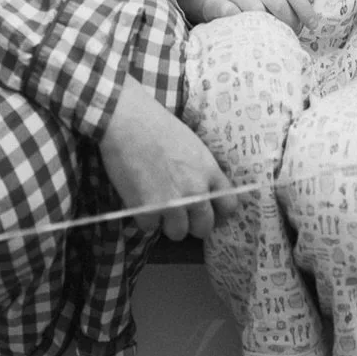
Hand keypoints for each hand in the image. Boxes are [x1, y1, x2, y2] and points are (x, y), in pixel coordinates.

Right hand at [99, 77, 242, 241]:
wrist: (128, 122)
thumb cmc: (157, 125)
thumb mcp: (192, 145)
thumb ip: (201, 170)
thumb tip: (202, 190)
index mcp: (209, 172)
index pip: (229, 206)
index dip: (218, 212)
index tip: (209, 212)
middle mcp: (196, 191)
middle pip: (204, 228)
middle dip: (192, 224)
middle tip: (179, 214)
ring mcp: (173, 203)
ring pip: (177, 233)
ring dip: (167, 223)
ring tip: (156, 206)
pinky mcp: (148, 210)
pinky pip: (149, 227)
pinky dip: (143, 217)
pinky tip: (138, 199)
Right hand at [177, 0, 314, 32]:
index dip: (304, 7)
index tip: (313, 24)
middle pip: (276, 1)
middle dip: (290, 21)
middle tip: (293, 33)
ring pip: (255, 9)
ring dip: (269, 26)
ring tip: (275, 35)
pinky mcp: (214, 1)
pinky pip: (232, 14)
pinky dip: (243, 24)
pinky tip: (251, 31)